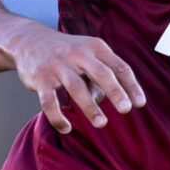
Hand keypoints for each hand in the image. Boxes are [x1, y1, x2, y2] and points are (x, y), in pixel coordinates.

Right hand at [8, 27, 144, 132]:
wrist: (28, 41)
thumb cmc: (67, 53)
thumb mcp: (88, 54)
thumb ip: (102, 75)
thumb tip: (111, 99)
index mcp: (95, 47)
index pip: (119, 67)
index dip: (131, 86)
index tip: (140, 104)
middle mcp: (78, 54)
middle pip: (101, 73)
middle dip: (115, 92)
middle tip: (126, 110)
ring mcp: (58, 65)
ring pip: (76, 87)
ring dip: (90, 107)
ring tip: (102, 123)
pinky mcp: (40, 78)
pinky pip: (49, 101)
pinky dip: (58, 117)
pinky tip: (66, 128)